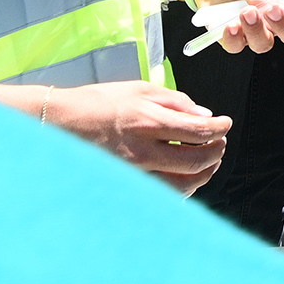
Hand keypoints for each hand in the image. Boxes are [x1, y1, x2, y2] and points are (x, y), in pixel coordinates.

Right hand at [43, 80, 230, 195]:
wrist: (57, 123)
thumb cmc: (98, 102)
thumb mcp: (139, 89)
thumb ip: (175, 101)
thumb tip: (204, 114)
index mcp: (149, 122)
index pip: (199, 131)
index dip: (220, 129)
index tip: (226, 124)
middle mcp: (143, 151)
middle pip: (196, 161)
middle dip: (216, 152)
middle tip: (220, 143)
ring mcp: (133, 172)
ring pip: (182, 185)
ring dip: (203, 174)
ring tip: (210, 161)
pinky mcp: (124, 184)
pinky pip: (161, 194)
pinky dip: (180, 188)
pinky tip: (185, 177)